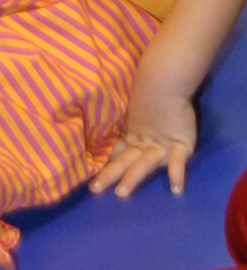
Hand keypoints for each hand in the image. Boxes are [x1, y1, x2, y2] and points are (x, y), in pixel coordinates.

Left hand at [89, 82, 196, 198]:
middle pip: (125, 161)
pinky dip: (176, 172)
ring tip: (122, 193)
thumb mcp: (133, 107)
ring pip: (144, 163)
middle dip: (110, 175)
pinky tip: (176, 188)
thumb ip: (123, 119)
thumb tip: (97, 118)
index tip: (89, 178)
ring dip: (133, 178)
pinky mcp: (180, 142)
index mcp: (132, 134)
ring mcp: (161, 143)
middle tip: (94, 190)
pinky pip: (178, 160)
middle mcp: (144, 142)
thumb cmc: (149, 88)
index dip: (104, 165)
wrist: (165, 76)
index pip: (116, 153)